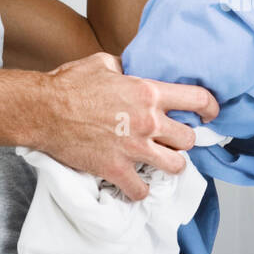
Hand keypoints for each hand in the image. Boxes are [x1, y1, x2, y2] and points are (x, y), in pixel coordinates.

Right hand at [29, 51, 218, 200]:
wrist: (42, 110)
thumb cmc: (68, 84)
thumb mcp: (103, 63)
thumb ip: (125, 69)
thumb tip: (131, 72)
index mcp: (148, 92)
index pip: (197, 99)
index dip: (210, 107)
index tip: (211, 114)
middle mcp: (148, 121)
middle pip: (189, 139)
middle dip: (185, 141)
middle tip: (174, 141)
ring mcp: (134, 148)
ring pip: (176, 166)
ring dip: (170, 165)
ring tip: (160, 162)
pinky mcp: (116, 169)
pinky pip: (142, 190)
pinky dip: (140, 190)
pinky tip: (135, 184)